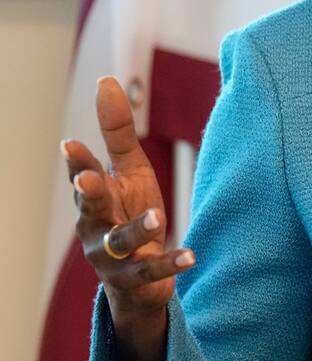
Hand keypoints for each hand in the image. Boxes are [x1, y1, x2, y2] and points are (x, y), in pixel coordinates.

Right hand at [62, 76, 195, 360]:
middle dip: (89, 192)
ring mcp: (112, 256)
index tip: (71, 145)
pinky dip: (170, 263)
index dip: (77, 162)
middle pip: (91, 207)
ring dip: (137, 228)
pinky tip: (191, 255)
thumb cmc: (130, 212)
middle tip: (89, 178)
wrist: (138, 278)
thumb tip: (106, 81)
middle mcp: (95, 226)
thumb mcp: (130, 171)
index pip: (83, 175)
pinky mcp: (134, 278)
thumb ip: (118, 132)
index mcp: (95, 197)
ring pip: (119, 241)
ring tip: (157, 216)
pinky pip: (151, 271)